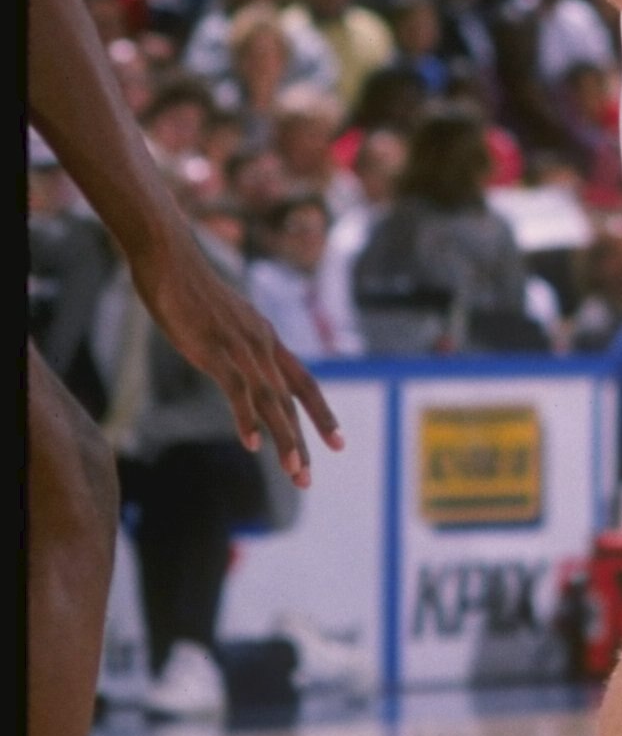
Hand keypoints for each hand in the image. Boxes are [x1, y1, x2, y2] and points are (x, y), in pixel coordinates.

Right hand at [130, 225, 342, 487]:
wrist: (170, 258)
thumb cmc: (190, 289)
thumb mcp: (224, 320)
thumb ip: (236, 342)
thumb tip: (237, 362)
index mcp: (266, 339)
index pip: (303, 382)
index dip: (321, 413)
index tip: (337, 443)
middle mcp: (262, 344)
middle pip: (291, 399)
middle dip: (304, 440)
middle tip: (307, 478)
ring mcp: (241, 348)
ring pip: (272, 401)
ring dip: (284, 439)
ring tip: (294, 471)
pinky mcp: (215, 350)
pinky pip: (237, 390)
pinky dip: (246, 418)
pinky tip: (252, 444)